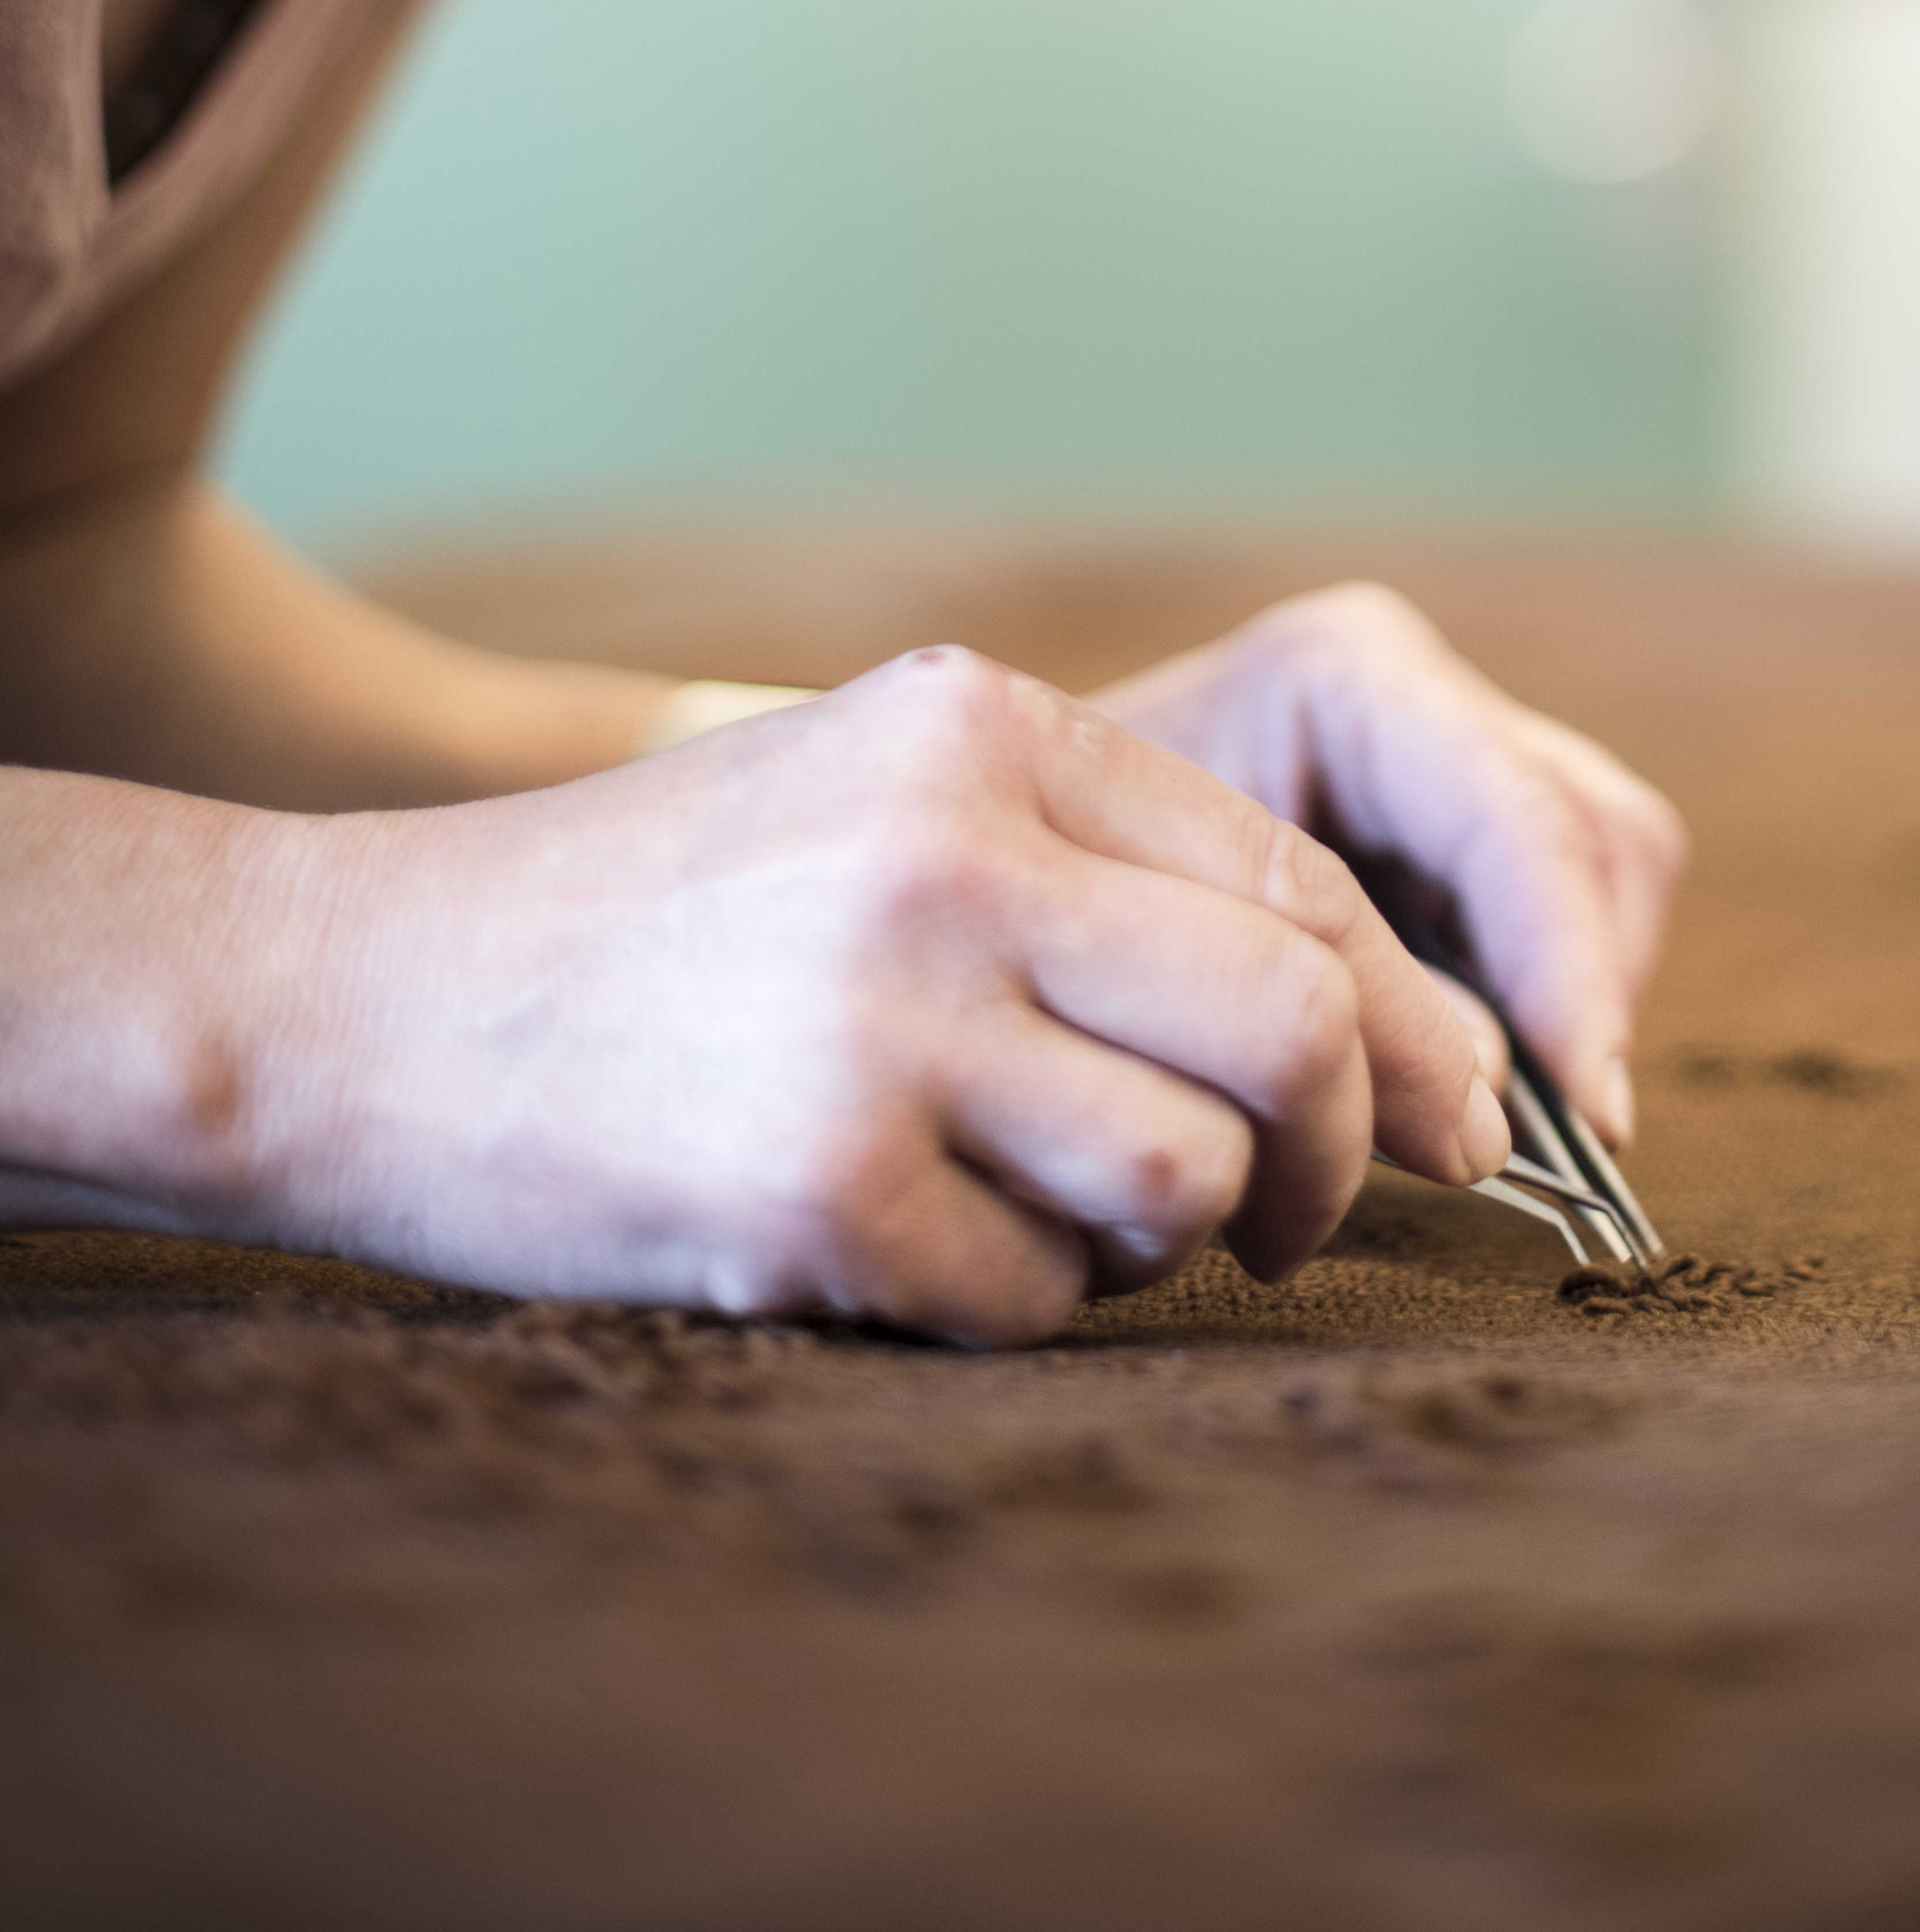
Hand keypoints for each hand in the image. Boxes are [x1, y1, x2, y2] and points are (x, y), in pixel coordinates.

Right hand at [233, 648, 1512, 1342]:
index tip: (1446, 1111)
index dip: (1404, 1018)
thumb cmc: (645, 910)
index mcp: (981, 726)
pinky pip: (1036, 1295)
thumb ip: (1090, 860)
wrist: (360, 997)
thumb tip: (1359, 1014)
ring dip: (1172, 1238)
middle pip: (1293, 1026)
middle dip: (1346, 1148)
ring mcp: (882, 1026)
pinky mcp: (816, 1190)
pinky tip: (921, 1250)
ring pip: (1188, 1175)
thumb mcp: (872, 790)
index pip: (1295, 877)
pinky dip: (1018, 1305)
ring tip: (1071, 1219)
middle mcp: (948, 853)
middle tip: (1305, 1212)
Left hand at [1092, 585, 1687, 1148]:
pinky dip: (1544, 1015)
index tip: (1588, 1106)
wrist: (995, 881)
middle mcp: (1420, 702)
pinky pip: (1564, 922)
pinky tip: (1468, 1096)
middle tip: (1560, 1143)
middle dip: (1586, 988)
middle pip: (1595, 836)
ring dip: (1575, 1009)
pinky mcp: (1455, 845)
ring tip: (1496, 1128)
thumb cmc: (1051, 893)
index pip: (1518, 813)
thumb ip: (1336, 1002)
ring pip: (1610, 876)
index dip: (1567, 961)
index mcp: (1348, 678)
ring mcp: (1449, 765)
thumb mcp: (1177, 938)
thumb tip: (1498, 1098)